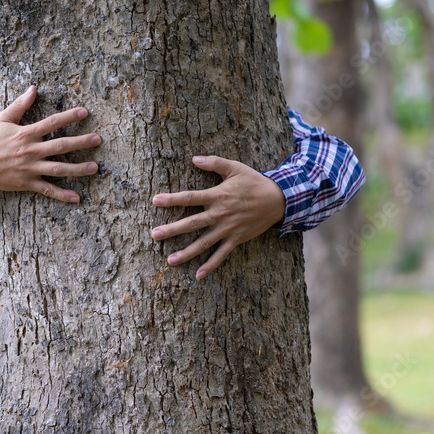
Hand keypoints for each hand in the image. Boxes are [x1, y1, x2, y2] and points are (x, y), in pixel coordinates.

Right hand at [0, 85, 101, 202]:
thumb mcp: (2, 119)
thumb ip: (20, 105)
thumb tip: (33, 88)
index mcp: (25, 134)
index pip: (51, 123)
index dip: (68, 117)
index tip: (85, 112)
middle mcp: (30, 151)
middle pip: (60, 146)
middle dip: (80, 142)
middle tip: (97, 139)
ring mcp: (29, 169)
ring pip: (58, 168)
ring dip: (78, 169)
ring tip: (95, 167)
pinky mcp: (26, 184)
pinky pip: (47, 190)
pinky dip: (61, 195)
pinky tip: (76, 197)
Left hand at [151, 155, 285, 279]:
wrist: (279, 200)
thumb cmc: (254, 182)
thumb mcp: (235, 168)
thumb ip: (214, 162)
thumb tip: (194, 158)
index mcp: (217, 195)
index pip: (190, 198)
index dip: (172, 199)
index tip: (155, 201)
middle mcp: (220, 214)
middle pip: (192, 223)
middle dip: (172, 230)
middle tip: (154, 235)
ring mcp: (228, 229)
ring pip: (204, 243)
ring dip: (186, 252)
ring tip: (169, 261)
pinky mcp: (236, 239)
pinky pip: (222, 254)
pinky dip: (211, 265)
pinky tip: (198, 275)